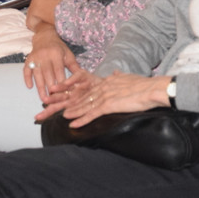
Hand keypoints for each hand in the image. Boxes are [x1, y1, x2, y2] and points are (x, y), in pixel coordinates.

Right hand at [23, 27, 80, 101]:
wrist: (45, 37)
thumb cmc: (59, 48)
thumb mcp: (68, 54)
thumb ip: (74, 66)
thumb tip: (82, 78)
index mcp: (56, 54)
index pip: (59, 71)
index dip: (61, 82)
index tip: (64, 94)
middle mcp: (45, 56)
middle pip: (47, 74)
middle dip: (51, 88)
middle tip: (54, 100)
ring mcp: (35, 58)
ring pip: (37, 75)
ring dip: (40, 88)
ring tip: (44, 99)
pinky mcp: (28, 60)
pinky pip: (26, 70)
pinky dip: (27, 78)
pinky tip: (30, 87)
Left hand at [39, 71, 169, 127]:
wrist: (152, 89)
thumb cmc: (143, 86)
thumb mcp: (127, 78)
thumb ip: (119, 77)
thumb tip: (115, 73)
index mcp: (105, 83)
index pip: (84, 89)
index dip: (70, 93)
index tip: (57, 95)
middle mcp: (101, 88)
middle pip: (78, 96)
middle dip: (61, 102)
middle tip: (45, 106)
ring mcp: (104, 96)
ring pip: (82, 104)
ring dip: (67, 111)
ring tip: (55, 115)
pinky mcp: (109, 104)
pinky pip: (92, 113)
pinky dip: (81, 118)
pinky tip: (71, 123)